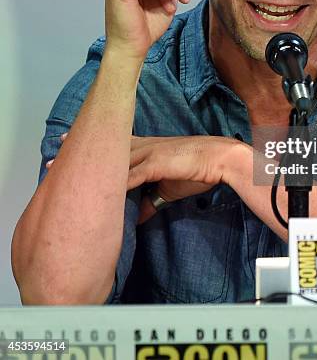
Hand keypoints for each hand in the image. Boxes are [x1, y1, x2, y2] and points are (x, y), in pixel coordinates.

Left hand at [49, 134, 246, 224]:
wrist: (219, 160)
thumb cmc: (198, 170)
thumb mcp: (169, 188)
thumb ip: (151, 200)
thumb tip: (138, 217)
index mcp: (146, 149)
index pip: (111, 145)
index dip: (89, 147)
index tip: (67, 148)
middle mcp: (142, 147)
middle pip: (103, 149)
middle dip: (76, 152)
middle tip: (51, 156)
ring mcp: (148, 153)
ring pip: (109, 159)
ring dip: (86, 166)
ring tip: (60, 171)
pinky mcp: (155, 163)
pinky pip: (128, 173)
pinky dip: (109, 180)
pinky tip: (92, 188)